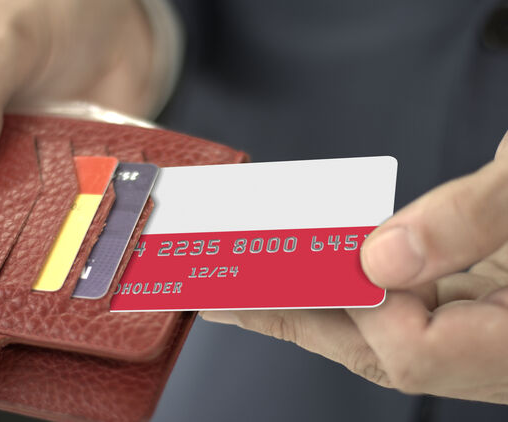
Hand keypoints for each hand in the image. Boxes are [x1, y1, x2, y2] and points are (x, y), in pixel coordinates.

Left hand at [203, 130, 507, 403]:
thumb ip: (475, 221)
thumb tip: (382, 256)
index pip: (413, 348)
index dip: (354, 305)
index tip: (295, 262)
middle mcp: (496, 350)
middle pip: (376, 349)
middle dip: (292, 318)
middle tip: (217, 294)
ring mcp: (483, 334)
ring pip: (380, 334)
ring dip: (307, 308)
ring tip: (240, 288)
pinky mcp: (472, 309)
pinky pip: (395, 311)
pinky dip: (345, 293)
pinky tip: (308, 277)